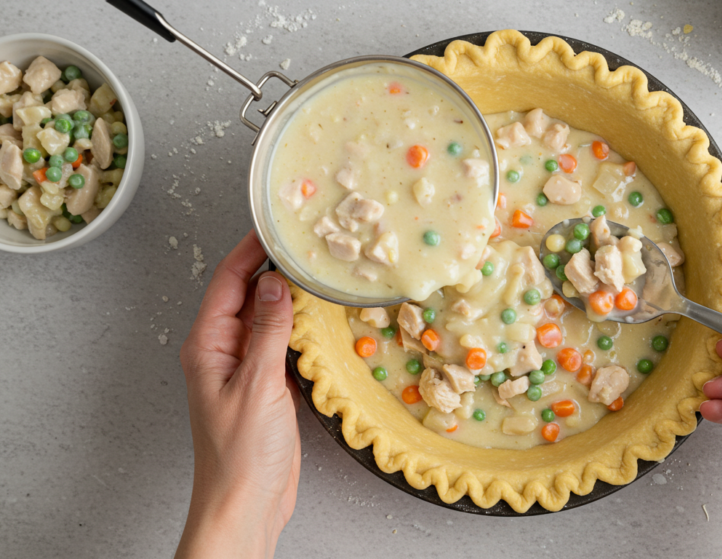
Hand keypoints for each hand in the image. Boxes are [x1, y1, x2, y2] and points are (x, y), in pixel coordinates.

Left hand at [176, 231, 299, 558]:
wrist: (247, 504)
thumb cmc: (242, 455)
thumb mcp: (258, 385)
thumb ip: (268, 332)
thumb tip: (276, 283)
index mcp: (207, 346)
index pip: (227, 282)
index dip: (250, 250)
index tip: (275, 226)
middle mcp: (223, 352)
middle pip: (247, 295)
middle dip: (274, 267)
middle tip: (307, 244)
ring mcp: (247, 368)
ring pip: (268, 318)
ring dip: (291, 297)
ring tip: (320, 272)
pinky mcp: (268, 385)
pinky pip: (283, 343)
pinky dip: (301, 328)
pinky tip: (322, 318)